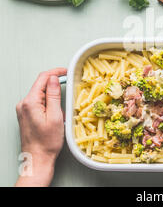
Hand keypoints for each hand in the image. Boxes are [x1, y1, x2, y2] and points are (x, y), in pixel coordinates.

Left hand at [15, 68, 66, 186]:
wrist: (37, 158)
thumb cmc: (47, 142)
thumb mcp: (55, 117)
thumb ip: (54, 95)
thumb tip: (54, 78)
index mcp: (30, 102)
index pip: (43, 78)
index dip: (56, 72)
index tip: (67, 71)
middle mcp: (24, 104)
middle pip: (41, 84)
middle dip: (55, 81)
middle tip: (69, 82)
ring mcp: (24, 109)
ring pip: (40, 92)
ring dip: (52, 91)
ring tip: (64, 97)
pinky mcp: (26, 114)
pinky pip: (38, 100)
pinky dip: (48, 99)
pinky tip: (56, 105)